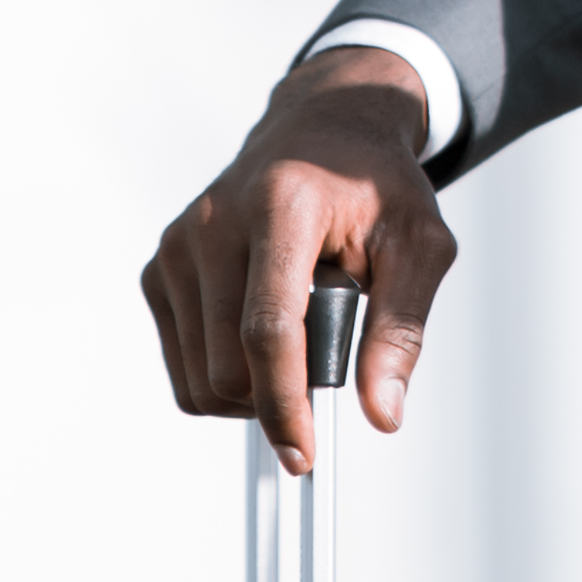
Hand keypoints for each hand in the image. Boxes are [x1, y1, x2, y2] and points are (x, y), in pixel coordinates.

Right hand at [141, 46, 454, 468]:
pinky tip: (262, 332)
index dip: (284, 403)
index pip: (267, 328)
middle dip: (279, 395)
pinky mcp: (161, 267)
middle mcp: (215, 222)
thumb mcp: (420, 245)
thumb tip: (382, 413)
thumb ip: (402, 329)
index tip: (305, 453)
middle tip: (329, 355)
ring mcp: (179, 244)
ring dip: (253, 390)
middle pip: (228, 366)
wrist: (323, 129)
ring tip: (300, 334)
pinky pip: (184, 365)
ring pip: (200, 378)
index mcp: (281, 206)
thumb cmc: (375, 185)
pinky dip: (225, 375)